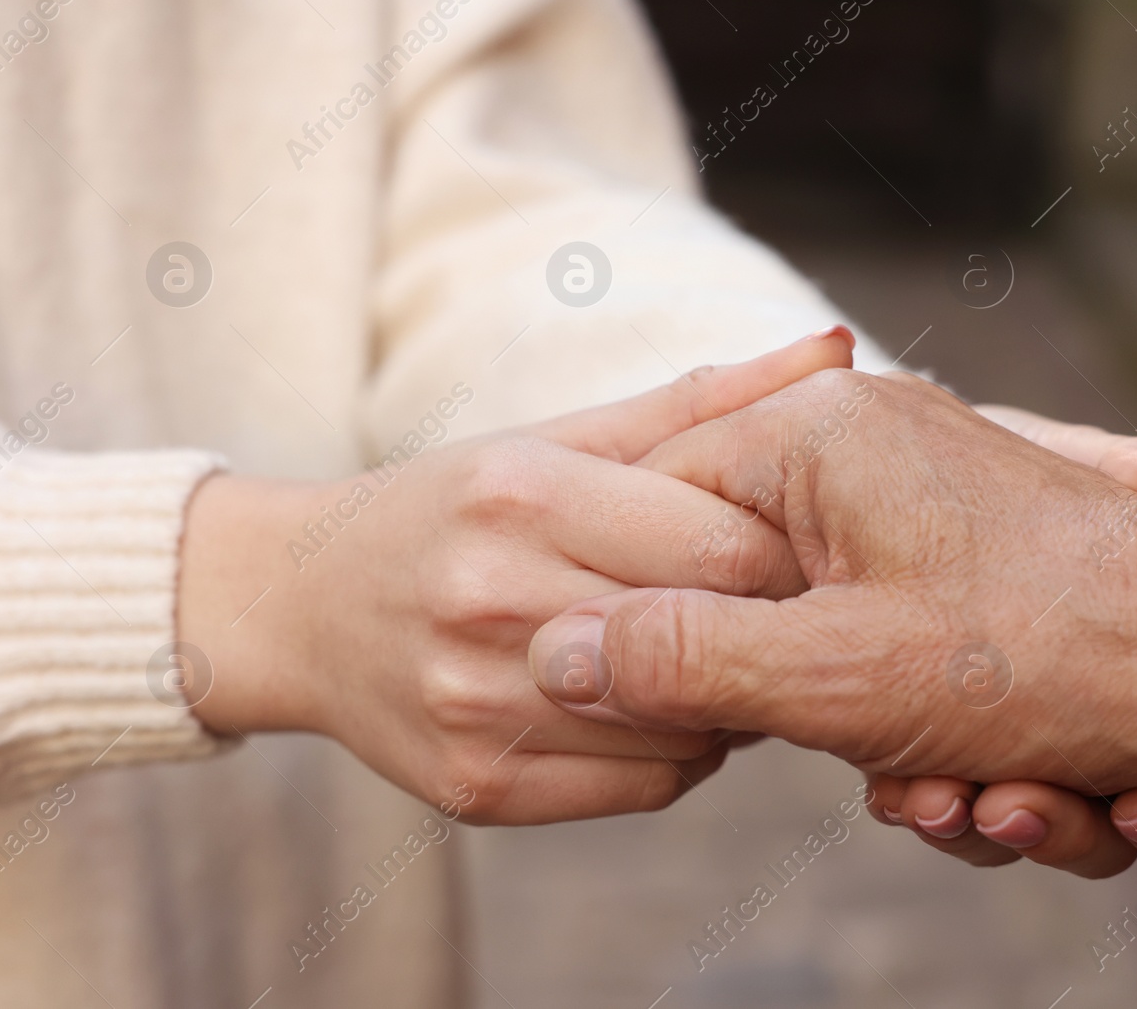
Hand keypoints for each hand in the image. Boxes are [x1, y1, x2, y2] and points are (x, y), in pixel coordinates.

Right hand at [174, 332, 852, 823]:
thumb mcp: (565, 437)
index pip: (722, 545)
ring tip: (727, 655)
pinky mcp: (475, 786)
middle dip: (772, 626)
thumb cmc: (459, 504)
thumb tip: (837, 350)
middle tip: (793, 612)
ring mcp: (476, 702)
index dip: (790, 558)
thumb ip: (706, 404)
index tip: (810, 555)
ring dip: (734, 696)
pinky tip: (671, 709)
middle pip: (707, 632)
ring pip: (686, 727)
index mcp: (522, 492)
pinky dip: (683, 752)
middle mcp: (490, 597)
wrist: (299, 605)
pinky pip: (642, 786)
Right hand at [529, 370, 1136, 841]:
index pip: (666, 511)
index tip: (690, 704)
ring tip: (1037, 804)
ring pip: (875, 679)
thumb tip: (554, 654)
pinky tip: (1086, 793)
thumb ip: (678, 661)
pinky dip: (1004, 762)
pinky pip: (952, 690)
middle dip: (852, 737)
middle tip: (928, 785)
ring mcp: (950, 523)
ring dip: (945, 776)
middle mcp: (883, 460)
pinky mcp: (1004, 586)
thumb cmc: (1049, 647)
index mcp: (819, 440)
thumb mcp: (832, 673)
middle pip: (777, 614)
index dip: (661, 621)